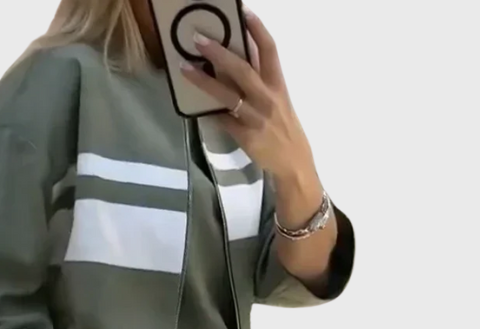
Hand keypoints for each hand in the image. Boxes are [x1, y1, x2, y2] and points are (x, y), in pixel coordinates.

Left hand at [181, 9, 318, 188]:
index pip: (270, 50)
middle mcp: (267, 98)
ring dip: (205, 81)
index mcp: (278, 85)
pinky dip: (209, 112)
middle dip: (220, 52)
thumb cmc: (283, 127)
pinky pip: (223, 121)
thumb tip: (238, 57)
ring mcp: (256, 118)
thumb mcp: (278, 99)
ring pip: (228, 95)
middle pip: (243, 69)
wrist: (294, 163)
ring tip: (185, 67)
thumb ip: (262, 80)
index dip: (257, 29)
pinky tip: (193, 105)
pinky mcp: (246, 137)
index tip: (243, 10)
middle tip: (198, 38)